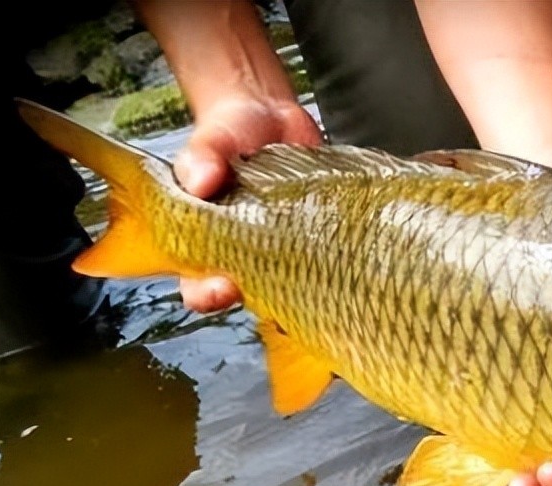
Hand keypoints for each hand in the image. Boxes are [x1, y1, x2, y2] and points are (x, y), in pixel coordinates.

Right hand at [172, 95, 322, 311]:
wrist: (268, 117)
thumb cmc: (229, 134)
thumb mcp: (211, 140)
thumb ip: (201, 158)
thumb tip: (200, 180)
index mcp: (207, 245)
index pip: (197, 286)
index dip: (206, 294)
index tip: (221, 286)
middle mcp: (244, 258)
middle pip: (251, 297)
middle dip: (263, 303)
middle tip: (276, 299)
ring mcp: (284, 254)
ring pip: (294, 291)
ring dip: (308, 295)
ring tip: (322, 286)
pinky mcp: (318, 243)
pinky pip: (329, 268)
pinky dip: (341, 271)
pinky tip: (354, 261)